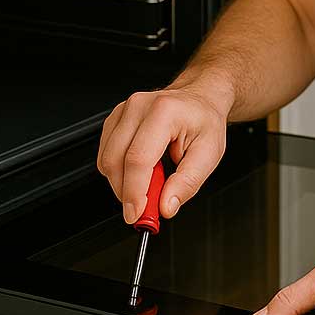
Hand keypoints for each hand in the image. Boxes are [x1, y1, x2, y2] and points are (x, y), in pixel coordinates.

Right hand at [96, 75, 233, 222]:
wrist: (199, 100)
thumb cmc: (204, 122)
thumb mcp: (209, 154)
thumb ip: (187, 182)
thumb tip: (166, 205)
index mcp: (164, 111)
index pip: (138, 158)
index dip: (134, 192)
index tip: (137, 214)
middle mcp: (139, 107)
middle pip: (115, 160)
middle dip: (126, 192)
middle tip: (147, 207)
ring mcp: (124, 111)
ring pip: (106, 159)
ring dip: (123, 182)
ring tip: (152, 180)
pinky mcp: (114, 119)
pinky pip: (105, 154)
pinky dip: (119, 171)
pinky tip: (142, 169)